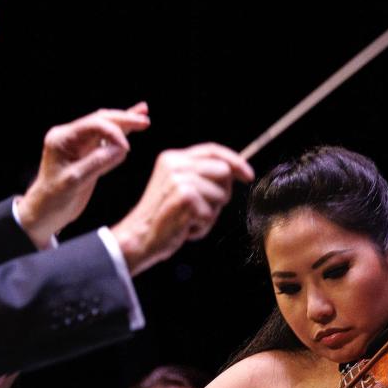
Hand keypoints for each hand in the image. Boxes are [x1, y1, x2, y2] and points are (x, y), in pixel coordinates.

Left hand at [16, 103, 150, 247]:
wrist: (46, 212)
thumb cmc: (54, 198)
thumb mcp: (74, 182)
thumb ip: (97, 163)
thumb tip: (121, 148)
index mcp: (62, 139)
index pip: (92, 125)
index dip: (113, 132)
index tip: (126, 149)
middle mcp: (69, 137)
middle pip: (100, 120)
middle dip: (123, 120)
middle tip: (144, 121)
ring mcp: (78, 144)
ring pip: (105, 127)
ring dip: (124, 122)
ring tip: (144, 116)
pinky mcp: (87, 153)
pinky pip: (105, 139)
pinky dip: (120, 133)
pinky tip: (133, 126)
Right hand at [110, 143, 253, 275]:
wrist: (139, 238)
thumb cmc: (163, 218)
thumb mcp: (178, 187)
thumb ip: (200, 175)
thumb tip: (234, 170)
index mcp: (172, 158)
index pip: (213, 150)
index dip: (235, 161)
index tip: (248, 176)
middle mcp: (175, 164)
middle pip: (223, 171)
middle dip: (222, 194)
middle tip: (202, 209)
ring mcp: (179, 179)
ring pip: (221, 195)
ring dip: (210, 214)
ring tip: (188, 219)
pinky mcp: (184, 197)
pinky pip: (211, 213)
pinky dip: (202, 226)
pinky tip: (184, 227)